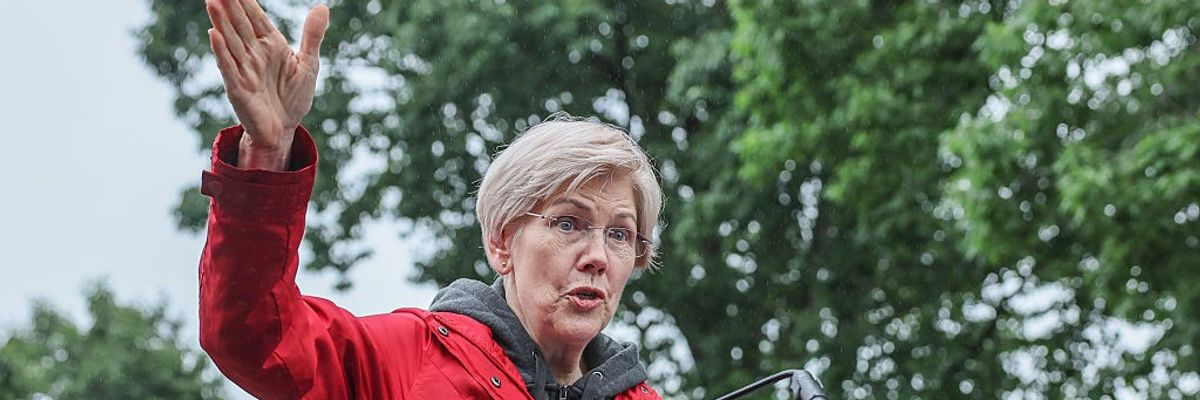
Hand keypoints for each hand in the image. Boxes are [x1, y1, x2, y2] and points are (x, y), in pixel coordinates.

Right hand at [205, 0, 328, 169]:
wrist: (283, 130)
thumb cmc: (294, 97)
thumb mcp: (309, 64)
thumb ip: (312, 36)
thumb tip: (322, 7)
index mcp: (271, 45)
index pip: (256, 17)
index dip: (247, 0)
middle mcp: (254, 53)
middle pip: (240, 24)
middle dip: (230, 5)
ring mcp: (244, 69)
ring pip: (231, 41)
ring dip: (221, 22)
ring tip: (212, 1)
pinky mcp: (238, 88)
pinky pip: (229, 67)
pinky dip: (221, 51)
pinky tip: (214, 35)